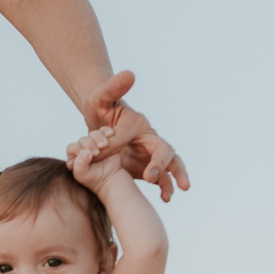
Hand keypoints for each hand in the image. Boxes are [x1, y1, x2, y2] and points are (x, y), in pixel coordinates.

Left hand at [64, 127, 122, 190]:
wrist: (111, 178)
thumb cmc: (94, 179)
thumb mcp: (83, 175)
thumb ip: (80, 164)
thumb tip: (85, 151)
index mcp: (74, 156)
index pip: (72, 147)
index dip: (78, 149)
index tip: (88, 155)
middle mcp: (83, 148)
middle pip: (83, 139)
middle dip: (89, 144)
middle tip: (96, 153)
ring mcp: (94, 143)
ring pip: (93, 134)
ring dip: (98, 137)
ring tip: (104, 145)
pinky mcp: (105, 139)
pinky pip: (104, 130)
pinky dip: (107, 131)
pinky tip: (110, 134)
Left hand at [77, 70, 191, 201]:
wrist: (95, 116)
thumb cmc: (99, 105)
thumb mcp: (102, 96)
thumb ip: (114, 87)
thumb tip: (130, 74)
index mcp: (143, 127)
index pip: (157, 145)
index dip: (157, 161)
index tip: (150, 176)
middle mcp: (149, 140)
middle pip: (170, 156)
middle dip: (175, 171)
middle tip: (179, 187)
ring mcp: (145, 153)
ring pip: (167, 167)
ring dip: (172, 181)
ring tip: (169, 197)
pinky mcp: (139, 164)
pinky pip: (155, 177)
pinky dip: (161, 186)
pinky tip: (163, 199)